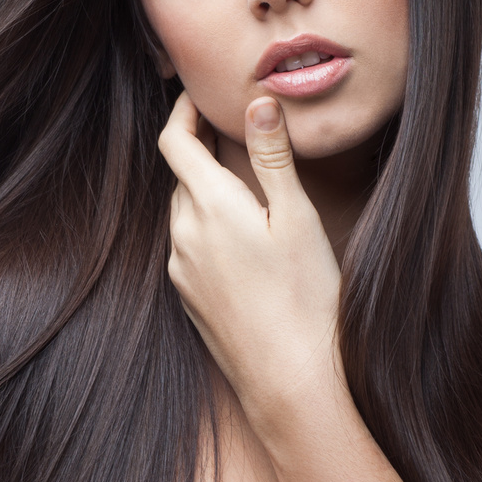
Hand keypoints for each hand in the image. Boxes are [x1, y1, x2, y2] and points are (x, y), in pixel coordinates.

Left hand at [157, 92, 346, 421]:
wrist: (291, 383)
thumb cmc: (306, 300)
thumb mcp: (297, 219)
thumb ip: (273, 157)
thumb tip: (257, 102)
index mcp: (209, 207)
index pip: (175, 142)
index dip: (182, 113)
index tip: (198, 98)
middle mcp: (184, 237)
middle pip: (181, 178)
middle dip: (200, 153)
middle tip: (232, 137)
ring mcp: (183, 273)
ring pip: (186, 215)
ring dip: (206, 195)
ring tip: (246, 192)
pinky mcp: (190, 302)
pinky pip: (190, 251)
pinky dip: (208, 232)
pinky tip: (244, 245)